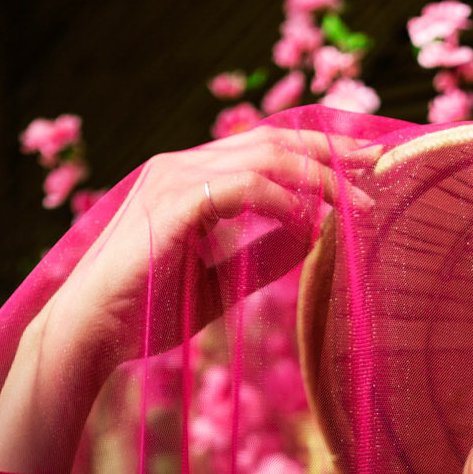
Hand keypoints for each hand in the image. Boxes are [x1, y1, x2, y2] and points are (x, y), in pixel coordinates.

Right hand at [0, 126, 377, 473]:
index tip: (366, 170)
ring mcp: (174, 178)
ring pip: (265, 156)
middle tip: (382, 170)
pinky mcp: (173, 203)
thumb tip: (315, 236)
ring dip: (321, 179)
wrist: (91, 334)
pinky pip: (245, 188)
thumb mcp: (222, 281)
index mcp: (192, 179)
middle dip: (332, 152)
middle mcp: (182, 166)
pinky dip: (286, 203)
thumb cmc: (149, 312)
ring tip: (361, 206)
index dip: (318, 154)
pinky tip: (314, 226)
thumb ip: (264, 254)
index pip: (266, 148)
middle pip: (273, 139)